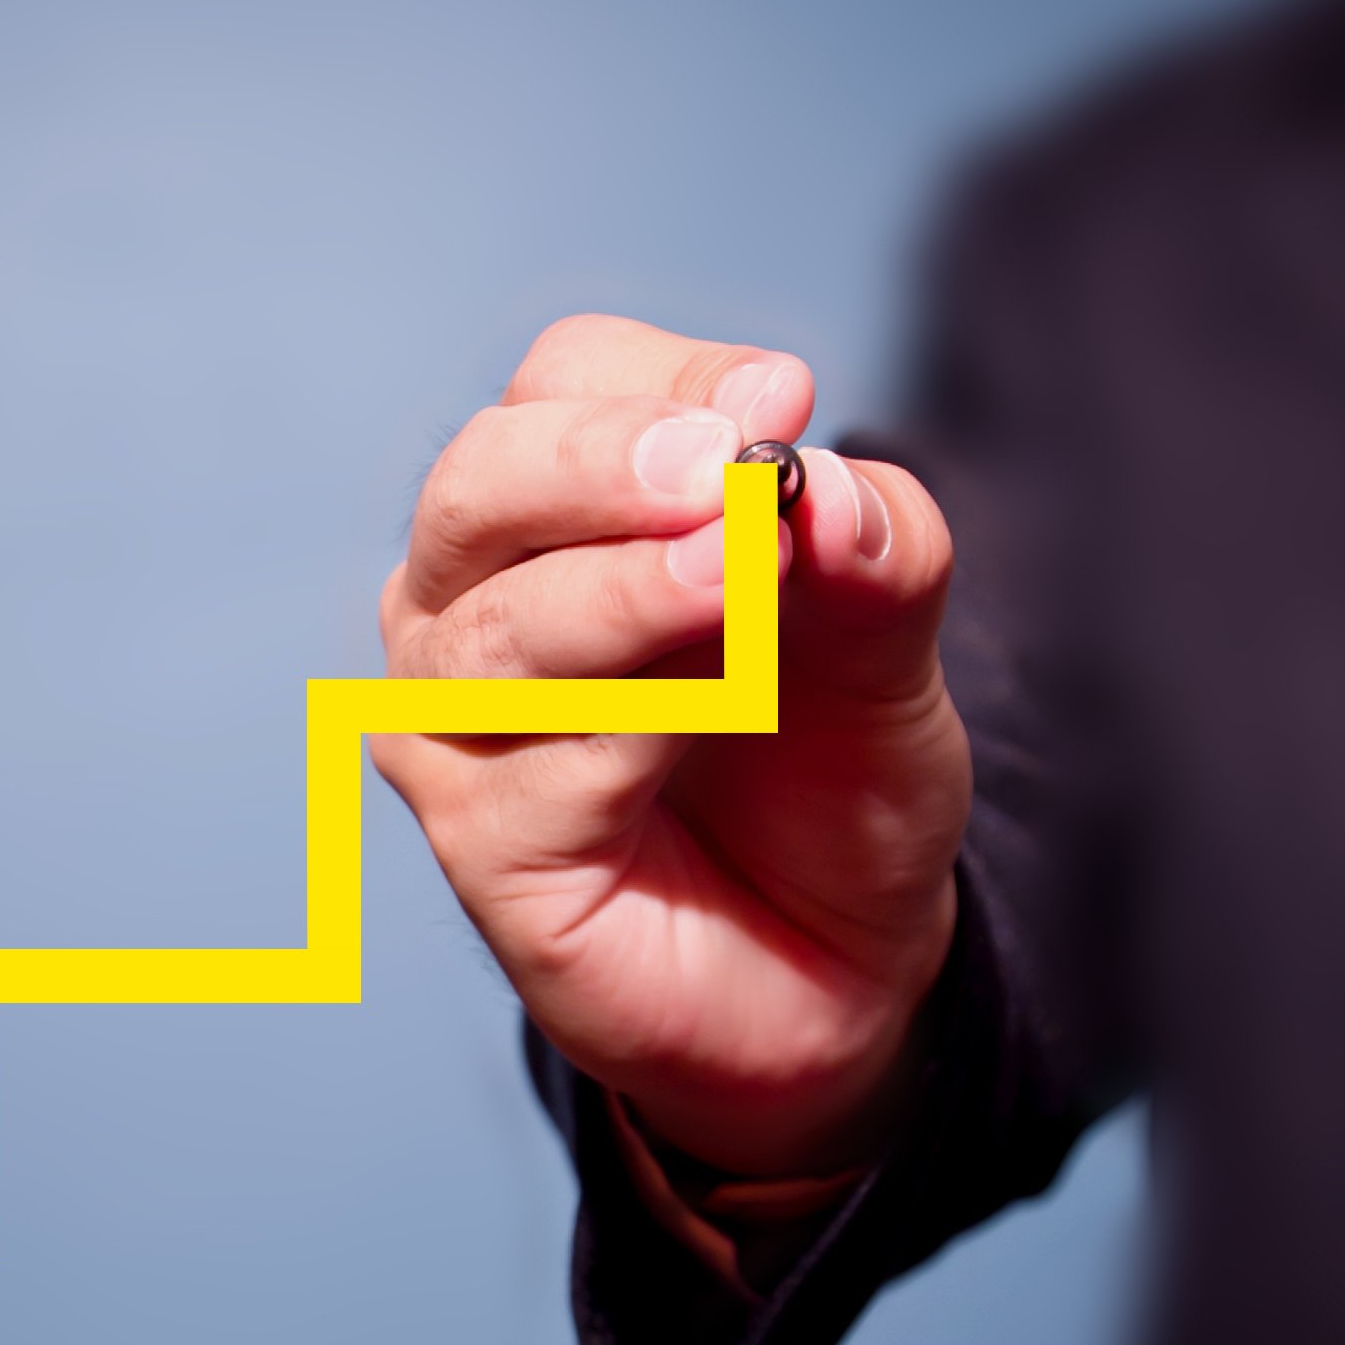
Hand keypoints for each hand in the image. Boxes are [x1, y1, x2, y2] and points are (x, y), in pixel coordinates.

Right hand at [373, 316, 968, 1175]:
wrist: (840, 962)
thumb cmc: (826, 771)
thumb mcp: (888, 639)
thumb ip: (871, 548)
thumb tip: (822, 489)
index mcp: (555, 507)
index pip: (566, 385)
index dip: (669, 383)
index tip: (783, 400)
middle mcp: (470, 600)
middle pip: (483, 484)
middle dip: (603, 467)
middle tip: (723, 470)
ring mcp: (455, 727)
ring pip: (494, 633)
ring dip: (621, 598)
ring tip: (741, 584)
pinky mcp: (479, 849)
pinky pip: (530, 773)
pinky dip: (628, 732)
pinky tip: (709, 722)